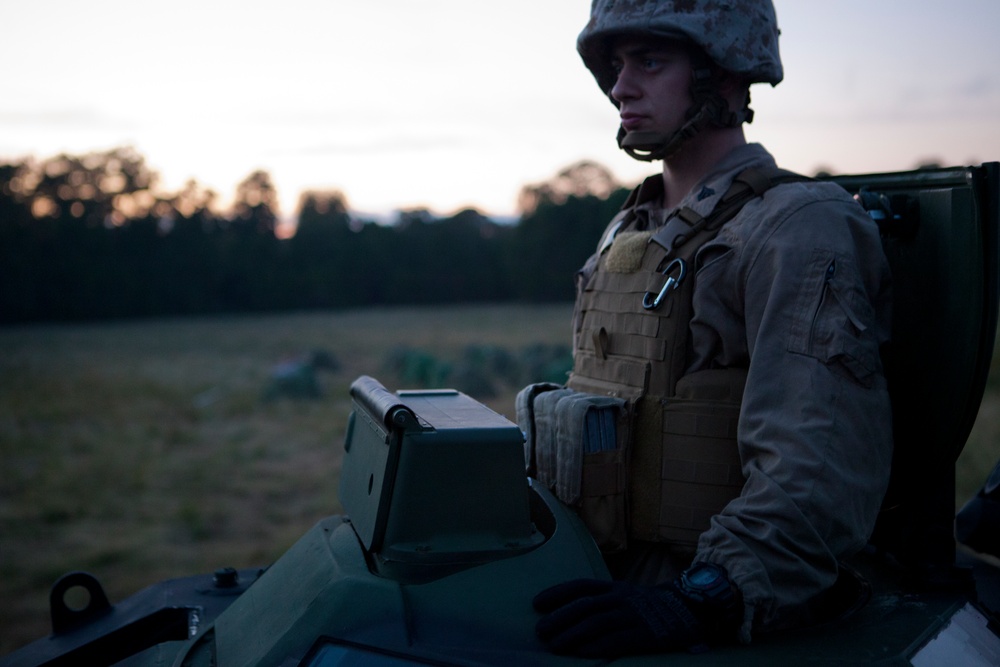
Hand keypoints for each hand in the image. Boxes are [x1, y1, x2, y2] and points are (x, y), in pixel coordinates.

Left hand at [532, 578, 705, 657]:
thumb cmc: (649, 606)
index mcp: (614, 587)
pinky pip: (617, 640)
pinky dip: (597, 647)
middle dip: (560, 617)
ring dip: (573, 634)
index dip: (557, 594)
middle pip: (585, 605)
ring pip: (597, 622)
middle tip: (541, 630)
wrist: (690, 610)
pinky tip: (581, 654)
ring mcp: (633, 615)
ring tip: (555, 646)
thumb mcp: (625, 595)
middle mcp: (620, 598)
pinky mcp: (645, 634)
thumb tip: (566, 614)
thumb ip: (602, 600)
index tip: (537, 604)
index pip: (581, 586)